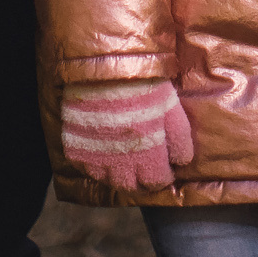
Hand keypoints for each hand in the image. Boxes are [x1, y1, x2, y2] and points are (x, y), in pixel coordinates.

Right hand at [60, 78, 193, 190]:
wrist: (104, 69)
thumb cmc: (143, 86)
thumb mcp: (171, 108)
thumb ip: (180, 140)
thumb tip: (182, 164)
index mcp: (148, 156)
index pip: (157, 183)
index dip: (163, 176)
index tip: (163, 166)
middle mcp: (121, 165)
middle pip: (133, 187)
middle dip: (142, 179)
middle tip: (144, 164)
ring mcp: (96, 160)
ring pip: (110, 182)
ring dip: (119, 174)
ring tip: (124, 158)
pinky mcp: (76, 151)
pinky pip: (87, 169)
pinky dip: (96, 165)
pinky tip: (102, 150)